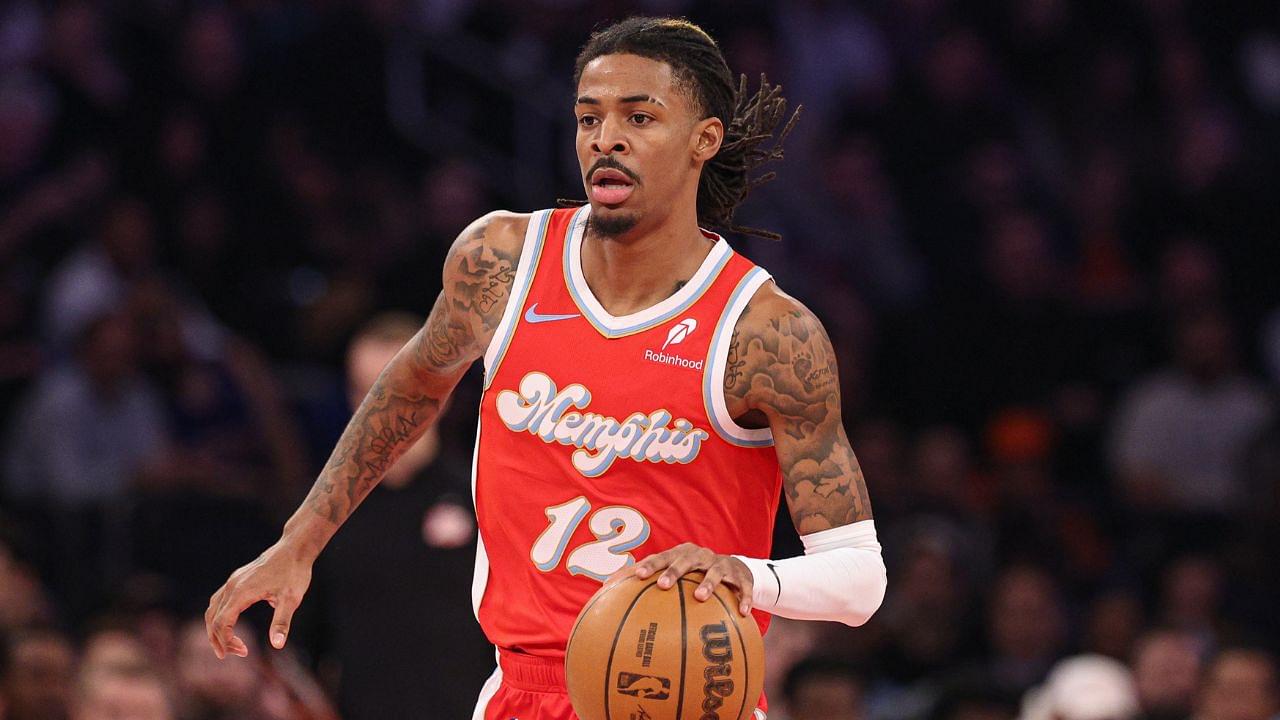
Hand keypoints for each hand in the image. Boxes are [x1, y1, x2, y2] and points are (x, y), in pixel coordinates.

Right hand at [205, 541, 313, 658]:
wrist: (295, 548)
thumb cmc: (294, 572)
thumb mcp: (291, 599)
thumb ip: (282, 622)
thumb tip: (278, 645)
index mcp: (241, 592)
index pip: (221, 623)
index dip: (227, 641)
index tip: (243, 652)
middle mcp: (232, 585)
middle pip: (212, 618)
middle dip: (218, 639)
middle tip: (233, 654)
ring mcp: (233, 581)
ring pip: (213, 608)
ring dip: (216, 628)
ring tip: (227, 645)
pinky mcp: (238, 578)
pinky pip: (220, 600)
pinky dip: (220, 615)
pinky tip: (230, 624)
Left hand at [631, 543, 753, 615]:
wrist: (735, 569)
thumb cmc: (696, 573)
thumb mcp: (678, 571)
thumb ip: (652, 578)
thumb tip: (611, 588)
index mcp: (683, 554)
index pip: (664, 557)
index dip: (651, 565)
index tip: (638, 576)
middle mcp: (702, 556)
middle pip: (687, 560)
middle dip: (674, 571)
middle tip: (663, 585)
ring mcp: (722, 566)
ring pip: (715, 572)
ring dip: (708, 584)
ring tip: (700, 597)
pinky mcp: (741, 577)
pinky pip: (743, 588)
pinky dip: (743, 599)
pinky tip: (743, 613)